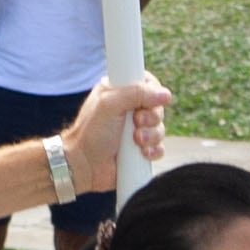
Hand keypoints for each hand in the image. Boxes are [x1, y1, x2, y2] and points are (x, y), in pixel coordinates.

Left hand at [56, 73, 174, 193]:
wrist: (85, 167)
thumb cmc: (91, 134)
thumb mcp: (110, 104)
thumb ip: (136, 93)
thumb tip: (164, 94)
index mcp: (119, 92)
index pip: (147, 83)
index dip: (152, 91)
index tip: (146, 101)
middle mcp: (129, 110)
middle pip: (157, 107)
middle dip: (151, 117)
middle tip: (136, 123)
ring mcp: (136, 131)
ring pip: (160, 128)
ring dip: (151, 135)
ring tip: (136, 141)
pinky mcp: (141, 150)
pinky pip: (159, 147)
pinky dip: (154, 150)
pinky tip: (142, 153)